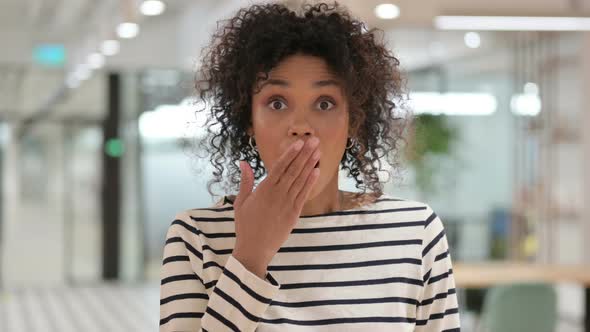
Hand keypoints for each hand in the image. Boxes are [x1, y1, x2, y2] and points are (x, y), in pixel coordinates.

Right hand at [232, 137, 320, 277]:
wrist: (255, 249)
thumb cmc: (245, 225)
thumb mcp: (241, 202)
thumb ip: (246, 181)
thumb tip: (243, 162)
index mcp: (264, 190)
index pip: (279, 167)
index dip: (290, 154)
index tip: (299, 143)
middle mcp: (277, 194)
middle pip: (293, 170)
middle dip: (304, 154)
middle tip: (315, 140)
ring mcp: (287, 204)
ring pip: (300, 180)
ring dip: (310, 165)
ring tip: (318, 151)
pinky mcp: (294, 214)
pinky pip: (304, 194)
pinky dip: (310, 182)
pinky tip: (316, 171)